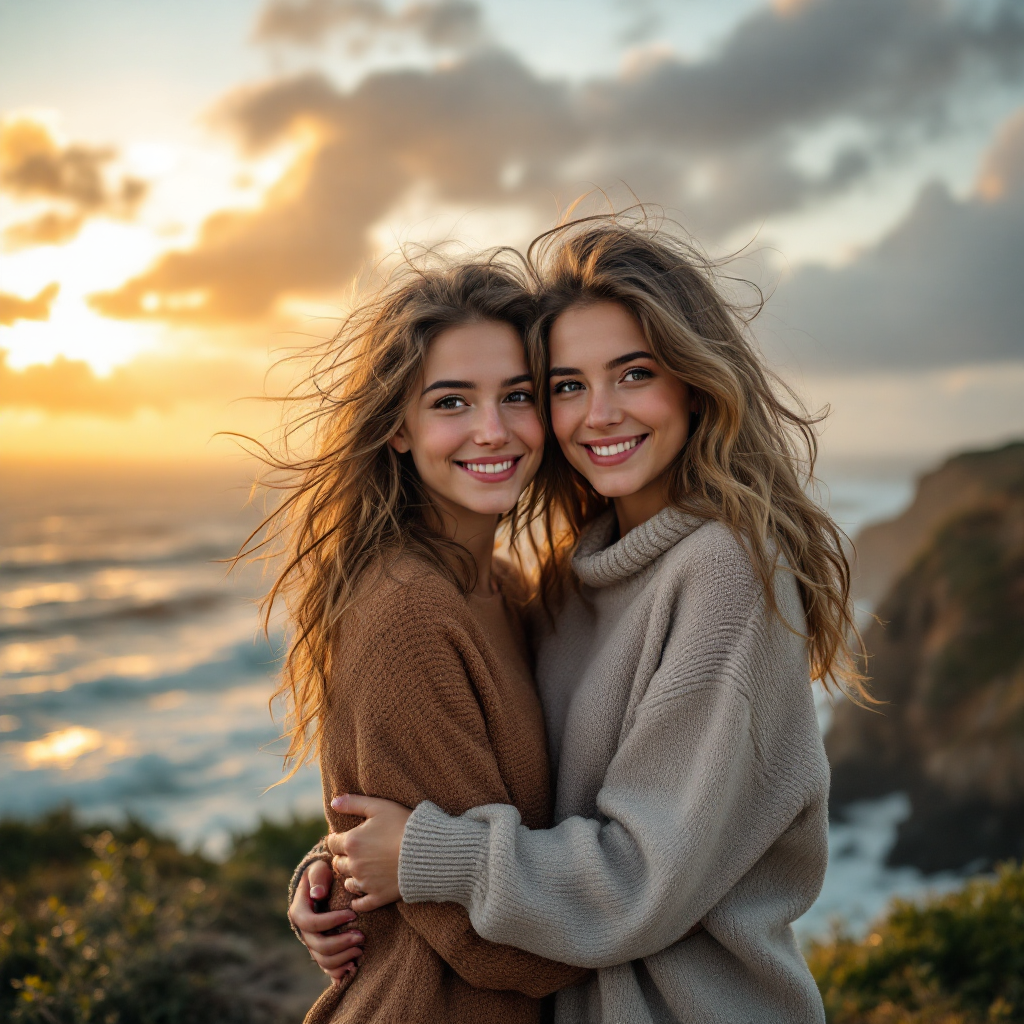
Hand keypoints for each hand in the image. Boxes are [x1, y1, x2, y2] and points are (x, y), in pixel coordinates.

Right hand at [288, 859, 363, 983]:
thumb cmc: (322, 874)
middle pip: (318, 945)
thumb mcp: (319, 869)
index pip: (311, 922)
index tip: (353, 914)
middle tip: (361, 937)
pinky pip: (327, 967)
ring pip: (323, 960)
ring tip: (360, 950)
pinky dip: (338, 971)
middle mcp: (303, 930)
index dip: (331, 921)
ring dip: (342, 958)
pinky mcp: (321, 950)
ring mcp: (312, 942)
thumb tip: (318, 894)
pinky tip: (353, 967)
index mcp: (299, 911)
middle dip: (341, 943)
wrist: (323, 885)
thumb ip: (318, 878)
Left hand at [328, 793, 412, 911]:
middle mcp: (354, 864)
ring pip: (347, 883)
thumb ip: (353, 803)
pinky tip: (359, 898)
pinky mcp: (378, 896)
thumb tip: (334, 801)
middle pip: (338, 863)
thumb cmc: (403, 824)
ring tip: (360, 871)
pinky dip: (358, 902)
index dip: (338, 839)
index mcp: (352, 842)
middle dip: (343, 858)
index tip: (345, 837)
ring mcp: (366, 883)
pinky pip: (361, 904)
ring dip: (350, 877)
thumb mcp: (379, 807)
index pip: (333, 843)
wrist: (427, 850)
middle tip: (354, 854)